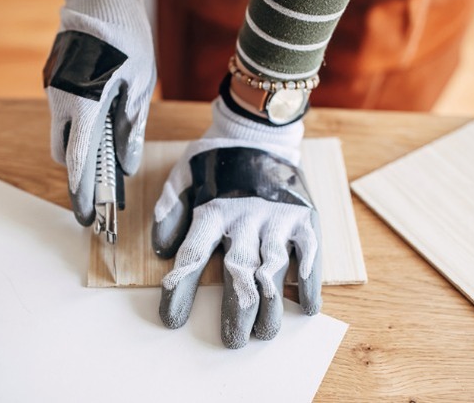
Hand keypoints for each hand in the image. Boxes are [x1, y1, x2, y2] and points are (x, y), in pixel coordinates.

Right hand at [44, 0, 155, 224]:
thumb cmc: (126, 35)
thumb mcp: (139, 82)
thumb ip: (131, 124)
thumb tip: (127, 164)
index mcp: (83, 103)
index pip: (77, 160)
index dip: (81, 191)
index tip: (86, 216)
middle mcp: (61, 100)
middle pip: (62, 154)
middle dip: (76, 180)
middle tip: (95, 202)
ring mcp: (55, 90)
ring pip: (61, 136)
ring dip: (78, 156)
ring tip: (104, 174)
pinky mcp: (57, 81)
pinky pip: (65, 116)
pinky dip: (78, 133)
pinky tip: (101, 138)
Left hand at [152, 94, 322, 348]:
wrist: (259, 133)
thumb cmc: (214, 163)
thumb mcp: (181, 178)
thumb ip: (168, 211)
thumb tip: (163, 251)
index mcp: (211, 211)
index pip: (191, 257)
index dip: (179, 291)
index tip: (172, 321)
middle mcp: (244, 219)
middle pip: (237, 274)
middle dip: (234, 314)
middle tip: (232, 341)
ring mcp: (276, 219)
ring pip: (273, 272)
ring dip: (270, 308)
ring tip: (263, 334)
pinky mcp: (304, 218)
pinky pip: (309, 255)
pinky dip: (310, 282)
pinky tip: (306, 308)